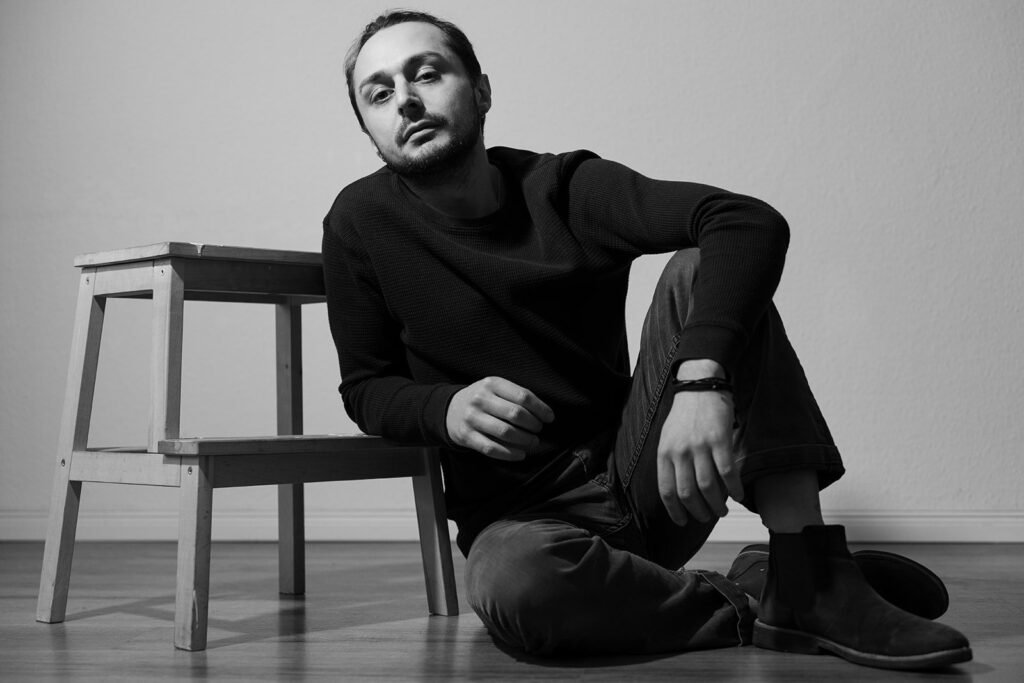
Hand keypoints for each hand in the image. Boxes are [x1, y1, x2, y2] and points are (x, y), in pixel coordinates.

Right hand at [446, 377, 554, 460]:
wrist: (450, 409)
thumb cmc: (482, 399)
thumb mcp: (495, 388)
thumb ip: (515, 396)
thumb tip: (544, 413)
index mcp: (492, 384)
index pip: (523, 396)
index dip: (540, 409)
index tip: (549, 418)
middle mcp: (480, 399)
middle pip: (515, 414)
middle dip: (533, 425)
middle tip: (539, 429)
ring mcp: (472, 418)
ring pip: (505, 432)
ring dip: (524, 440)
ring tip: (533, 442)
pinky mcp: (466, 436)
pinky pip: (492, 448)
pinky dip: (510, 454)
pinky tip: (520, 454)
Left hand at [657, 360, 742, 525]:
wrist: (700, 387)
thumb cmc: (685, 415)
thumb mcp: (667, 438)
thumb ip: (671, 462)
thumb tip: (680, 492)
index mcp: (664, 453)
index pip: (667, 490)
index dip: (675, 511)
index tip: (683, 521)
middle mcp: (680, 452)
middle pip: (688, 493)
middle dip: (698, 511)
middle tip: (707, 517)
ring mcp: (700, 446)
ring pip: (708, 487)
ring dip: (716, 505)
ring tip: (722, 510)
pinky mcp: (720, 440)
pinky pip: (728, 472)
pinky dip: (734, 488)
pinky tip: (738, 495)